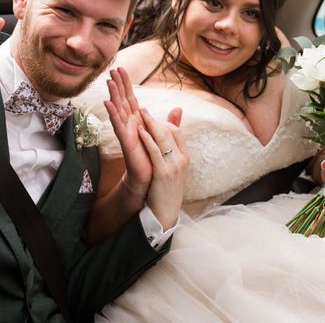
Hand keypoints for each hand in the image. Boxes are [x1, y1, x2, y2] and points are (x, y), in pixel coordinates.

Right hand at [104, 67, 181, 197]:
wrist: (149, 178)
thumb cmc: (153, 157)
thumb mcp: (164, 136)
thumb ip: (169, 122)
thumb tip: (178, 108)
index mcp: (138, 120)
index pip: (131, 98)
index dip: (126, 84)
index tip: (121, 69)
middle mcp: (130, 124)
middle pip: (123, 100)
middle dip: (118, 84)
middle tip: (112, 68)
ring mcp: (126, 132)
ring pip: (118, 109)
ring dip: (113, 94)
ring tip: (108, 81)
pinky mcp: (126, 141)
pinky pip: (118, 125)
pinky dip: (113, 114)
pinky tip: (107, 102)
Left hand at [137, 108, 188, 228]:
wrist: (165, 214)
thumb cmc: (166, 190)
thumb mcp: (171, 169)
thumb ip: (169, 151)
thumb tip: (166, 142)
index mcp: (185, 157)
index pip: (176, 132)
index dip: (164, 123)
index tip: (151, 118)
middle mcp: (181, 160)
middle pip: (170, 132)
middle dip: (155, 120)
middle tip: (143, 110)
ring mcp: (173, 166)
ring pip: (163, 139)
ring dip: (151, 124)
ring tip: (140, 114)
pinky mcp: (163, 173)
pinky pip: (155, 151)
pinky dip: (148, 139)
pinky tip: (139, 131)